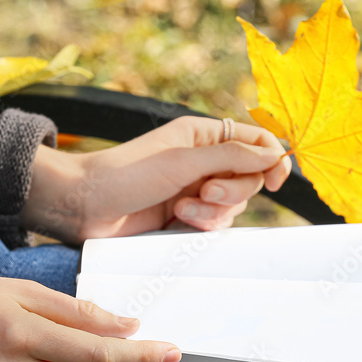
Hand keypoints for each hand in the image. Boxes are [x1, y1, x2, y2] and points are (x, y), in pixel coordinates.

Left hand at [21, 116, 291, 242]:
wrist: (86, 207)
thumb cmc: (126, 175)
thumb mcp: (183, 160)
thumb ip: (232, 156)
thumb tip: (275, 154)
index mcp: (204, 136)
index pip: (256, 141)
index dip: (272, 159)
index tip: (276, 179)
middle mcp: (205, 161)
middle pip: (250, 179)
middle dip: (233, 191)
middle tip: (204, 192)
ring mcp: (196, 190)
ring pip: (234, 207)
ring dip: (212, 212)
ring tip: (180, 211)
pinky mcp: (187, 217)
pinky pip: (215, 225)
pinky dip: (201, 226)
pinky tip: (175, 222)